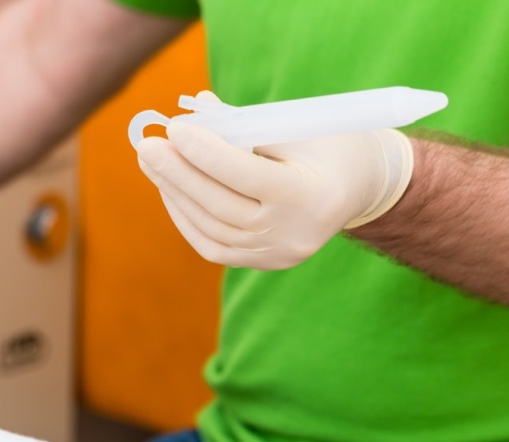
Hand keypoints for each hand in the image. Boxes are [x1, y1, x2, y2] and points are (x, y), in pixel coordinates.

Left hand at [135, 91, 413, 269]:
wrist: (361, 188)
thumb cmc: (330, 145)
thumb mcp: (298, 126)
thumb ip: (246, 124)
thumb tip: (192, 111)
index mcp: (310, 196)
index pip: (246, 176)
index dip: (206, 152)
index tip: (174, 128)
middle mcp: (292, 234)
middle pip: (221, 206)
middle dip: (179, 174)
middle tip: (147, 145)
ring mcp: (277, 255)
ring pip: (211, 229)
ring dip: (176, 194)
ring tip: (153, 162)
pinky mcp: (264, 263)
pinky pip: (214, 245)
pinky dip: (187, 217)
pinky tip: (170, 190)